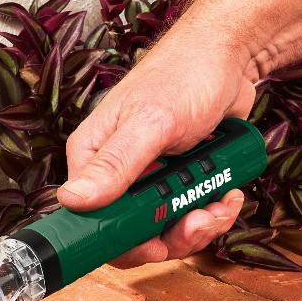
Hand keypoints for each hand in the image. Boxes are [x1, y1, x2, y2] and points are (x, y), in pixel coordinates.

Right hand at [57, 38, 256, 267]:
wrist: (228, 57)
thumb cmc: (185, 75)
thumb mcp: (150, 123)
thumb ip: (115, 164)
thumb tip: (72, 200)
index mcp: (92, 157)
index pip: (89, 220)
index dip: (121, 241)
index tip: (154, 243)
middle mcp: (113, 173)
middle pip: (130, 233)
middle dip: (171, 235)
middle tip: (199, 218)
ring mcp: (146, 180)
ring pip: (164, 230)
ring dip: (198, 225)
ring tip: (220, 203)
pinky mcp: (174, 182)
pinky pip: (188, 216)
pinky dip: (212, 212)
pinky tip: (227, 193)